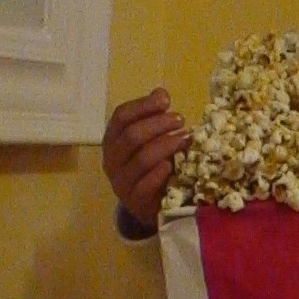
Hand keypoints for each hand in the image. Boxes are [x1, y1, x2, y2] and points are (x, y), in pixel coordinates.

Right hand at [101, 88, 188, 233]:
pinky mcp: (135, 201)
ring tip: (186, 138)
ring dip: (166, 145)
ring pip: (142, 159)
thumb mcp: (151, 140)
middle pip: (131, 136)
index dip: (143, 106)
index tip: (165, 100)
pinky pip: (146, 185)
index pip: (121, 117)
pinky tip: (173, 165)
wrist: (148, 206)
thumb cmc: (150, 167)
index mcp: (112, 140)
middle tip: (180, 120)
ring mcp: (121, 182)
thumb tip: (160, 92)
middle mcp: (112, 160)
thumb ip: (153, 118)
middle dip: (158, 124)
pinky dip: (160, 173)